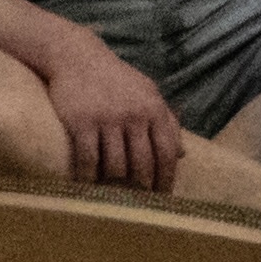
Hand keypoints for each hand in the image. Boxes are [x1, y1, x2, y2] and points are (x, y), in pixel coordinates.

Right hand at [39, 38, 188, 194]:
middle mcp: (134, 116)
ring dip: (114, 183)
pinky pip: (88, 160)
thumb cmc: (116, 78)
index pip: (167, 152)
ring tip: (112, 194)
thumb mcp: (148, 93)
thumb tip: (183, 153)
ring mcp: (107, 120)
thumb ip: (167, 120)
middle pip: (143, 164)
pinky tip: (87, 185)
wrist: (78, 57)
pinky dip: (88, 178)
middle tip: (139, 204)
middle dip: (143, 187)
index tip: (164, 197)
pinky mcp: (81, 124)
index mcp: (154, 109)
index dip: (167, 178)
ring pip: (115, 166)